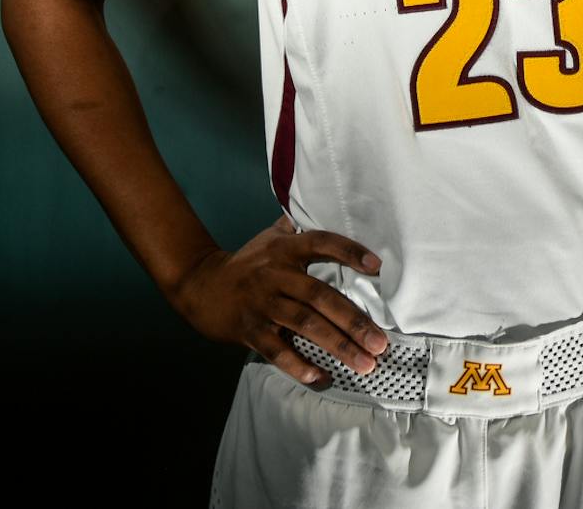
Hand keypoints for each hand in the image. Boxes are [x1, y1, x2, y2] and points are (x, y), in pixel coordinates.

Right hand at [169, 213, 391, 388]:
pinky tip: (322, 378)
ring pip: (304, 325)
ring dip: (338, 346)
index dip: (348, 251)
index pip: (320, 243)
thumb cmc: (246, 263)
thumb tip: (326, 205)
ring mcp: (262, 304)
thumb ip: (297, 226)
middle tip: (381, 342)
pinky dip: (299, 366)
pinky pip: (276, 351)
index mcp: (284, 249)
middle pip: (319, 296)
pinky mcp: (249, 330)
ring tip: (366, 364)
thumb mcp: (270, 238)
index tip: (376, 266)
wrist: (200, 286)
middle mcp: (275, 274)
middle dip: (353, 321)